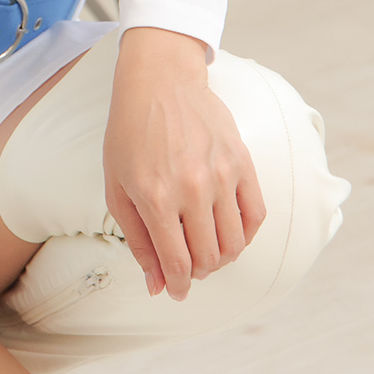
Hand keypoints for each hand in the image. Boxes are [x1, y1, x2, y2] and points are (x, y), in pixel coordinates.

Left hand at [103, 27, 265, 300]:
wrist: (159, 83)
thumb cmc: (130, 134)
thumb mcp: (117, 188)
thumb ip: (137, 241)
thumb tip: (156, 285)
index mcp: (156, 198)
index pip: (177, 264)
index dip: (177, 285)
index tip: (175, 290)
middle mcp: (193, 189)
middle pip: (208, 259)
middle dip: (196, 273)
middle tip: (187, 265)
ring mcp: (222, 175)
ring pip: (235, 243)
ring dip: (221, 258)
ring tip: (206, 250)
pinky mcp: (242, 162)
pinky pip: (256, 216)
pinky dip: (245, 235)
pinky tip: (229, 232)